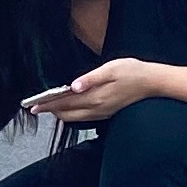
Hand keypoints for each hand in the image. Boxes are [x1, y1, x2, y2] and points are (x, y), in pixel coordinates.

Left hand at [27, 59, 149, 126]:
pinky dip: (72, 113)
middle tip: (35, 107)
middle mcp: (98, 108)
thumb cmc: (133, 71)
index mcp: (96, 97)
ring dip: (60, 113)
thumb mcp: (111, 69)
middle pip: (67, 114)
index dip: (47, 104)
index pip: (65, 103)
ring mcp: (103, 112)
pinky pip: (84, 117)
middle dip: (50, 110)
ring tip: (47, 107)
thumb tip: (73, 86)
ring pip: (75, 117)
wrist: (154, 82)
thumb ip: (90, 78)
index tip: (33, 106)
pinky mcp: (107, 112)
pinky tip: (67, 108)